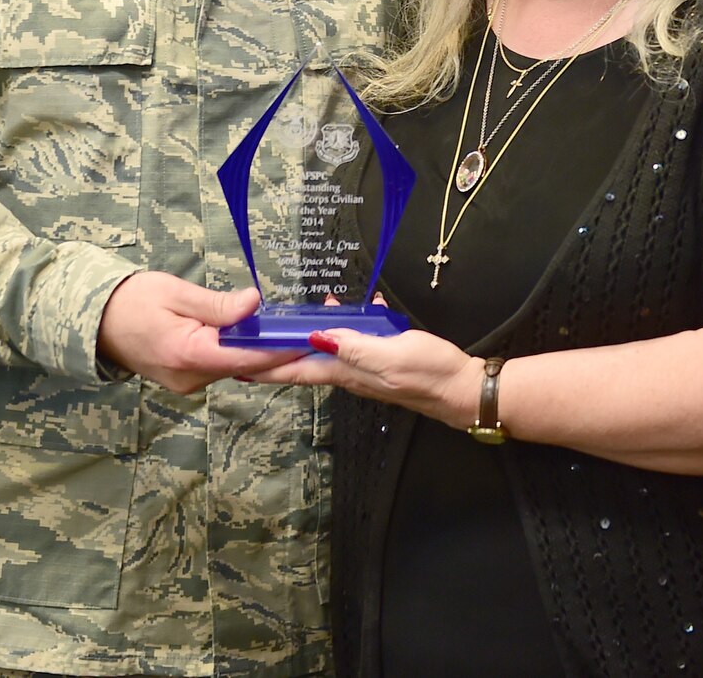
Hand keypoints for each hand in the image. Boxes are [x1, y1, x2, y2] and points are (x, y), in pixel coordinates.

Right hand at [97, 273, 302, 393]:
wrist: (94, 322)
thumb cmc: (131, 301)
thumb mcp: (175, 292)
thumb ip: (218, 304)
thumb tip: (255, 303)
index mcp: (188, 355)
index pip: (247, 357)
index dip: (279, 349)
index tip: (306, 338)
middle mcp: (190, 379)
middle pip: (244, 365)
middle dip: (272, 347)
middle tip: (300, 327)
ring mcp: (187, 384)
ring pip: (232, 367)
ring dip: (254, 349)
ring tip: (280, 326)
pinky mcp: (185, 380)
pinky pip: (219, 366)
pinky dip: (234, 352)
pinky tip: (247, 334)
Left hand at [247, 327, 484, 428]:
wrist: (465, 389)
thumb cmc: (430, 372)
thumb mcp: (391, 355)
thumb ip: (354, 347)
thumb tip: (316, 337)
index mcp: (347, 372)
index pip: (297, 370)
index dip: (267, 367)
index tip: (238, 363)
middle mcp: (351, 374)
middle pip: (304, 363)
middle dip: (277, 353)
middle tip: (252, 340)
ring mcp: (366, 369)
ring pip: (326, 352)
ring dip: (306, 338)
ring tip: (292, 320)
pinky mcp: (382, 361)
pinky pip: (352, 344)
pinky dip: (343, 329)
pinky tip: (350, 313)